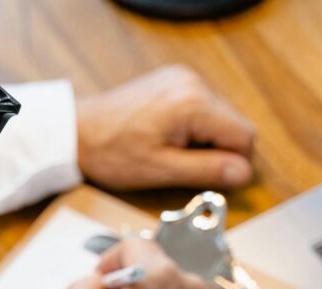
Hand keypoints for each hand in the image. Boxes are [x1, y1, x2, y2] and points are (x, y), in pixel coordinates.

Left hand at [76, 65, 256, 190]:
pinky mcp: (173, 80)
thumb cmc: (111, 152)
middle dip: (218, 150)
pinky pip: (202, 106)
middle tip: (185, 165)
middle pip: (234, 123)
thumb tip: (243, 173)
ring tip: (171, 150)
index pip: (244, 135)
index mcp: (193, 103)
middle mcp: (192, 83)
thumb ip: (206, 171)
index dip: (234, 163)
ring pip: (220, 116)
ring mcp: (183, 78)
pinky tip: (168, 137)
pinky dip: (193, 126)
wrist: (77, 131)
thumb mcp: (161, 170)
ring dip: (205, 139)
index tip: (212, 177)